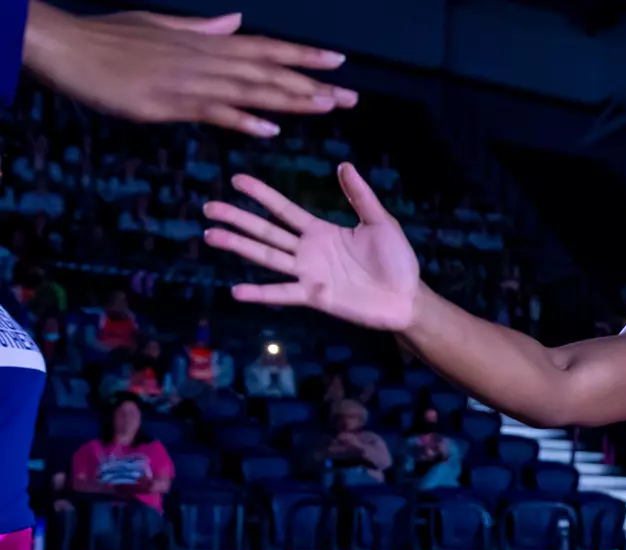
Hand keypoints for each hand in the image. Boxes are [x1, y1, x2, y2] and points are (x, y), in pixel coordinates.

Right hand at [22, 5, 356, 137]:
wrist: (66, 47)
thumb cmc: (109, 38)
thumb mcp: (161, 27)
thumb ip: (203, 30)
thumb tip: (234, 22)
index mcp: (206, 44)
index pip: (266, 48)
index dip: (303, 56)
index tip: (338, 62)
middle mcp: (206, 60)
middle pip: (269, 71)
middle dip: (313, 84)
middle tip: (351, 97)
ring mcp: (190, 81)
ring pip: (251, 90)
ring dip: (291, 100)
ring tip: (327, 107)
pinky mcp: (169, 103)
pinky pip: (213, 112)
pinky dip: (243, 119)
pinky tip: (270, 128)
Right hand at [204, 166, 420, 330]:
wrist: (407, 298)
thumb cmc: (397, 261)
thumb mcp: (380, 222)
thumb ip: (361, 196)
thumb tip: (345, 165)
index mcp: (321, 231)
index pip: (283, 209)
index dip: (261, 194)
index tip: (236, 179)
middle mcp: (308, 251)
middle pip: (266, 231)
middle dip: (237, 219)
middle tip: (209, 208)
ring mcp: (308, 274)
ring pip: (266, 257)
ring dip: (239, 247)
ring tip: (211, 236)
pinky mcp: (314, 297)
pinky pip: (283, 293)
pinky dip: (260, 294)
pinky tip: (235, 291)